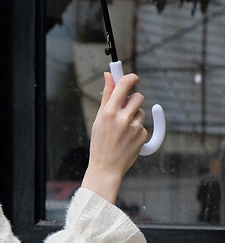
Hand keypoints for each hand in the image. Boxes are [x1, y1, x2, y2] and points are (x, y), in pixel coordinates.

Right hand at [81, 71, 146, 204]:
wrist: (106, 168)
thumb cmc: (100, 142)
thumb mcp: (99, 118)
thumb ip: (106, 96)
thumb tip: (108, 75)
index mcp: (109, 111)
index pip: (124, 84)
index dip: (131, 78)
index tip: (133, 78)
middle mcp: (122, 117)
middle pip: (138, 97)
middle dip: (134, 100)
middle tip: (125, 109)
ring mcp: (134, 127)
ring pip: (141, 112)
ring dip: (134, 117)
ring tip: (122, 131)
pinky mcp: (142, 136)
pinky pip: (143, 125)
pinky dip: (137, 130)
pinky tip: (127, 139)